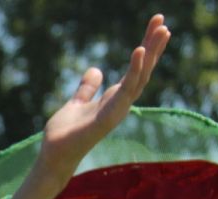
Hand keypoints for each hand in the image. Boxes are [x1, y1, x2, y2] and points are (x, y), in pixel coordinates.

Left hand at [12, 15, 171, 198]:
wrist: (53, 157)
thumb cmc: (65, 135)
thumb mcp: (76, 103)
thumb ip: (87, 88)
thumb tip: (95, 70)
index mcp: (114, 98)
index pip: (136, 70)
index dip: (146, 49)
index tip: (156, 27)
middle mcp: (120, 103)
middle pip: (143, 70)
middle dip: (154, 46)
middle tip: (164, 22)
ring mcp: (117, 110)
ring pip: (140, 77)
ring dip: (151, 53)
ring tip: (161, 30)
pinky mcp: (109, 117)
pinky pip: (125, 90)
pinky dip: (134, 70)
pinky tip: (139, 51)